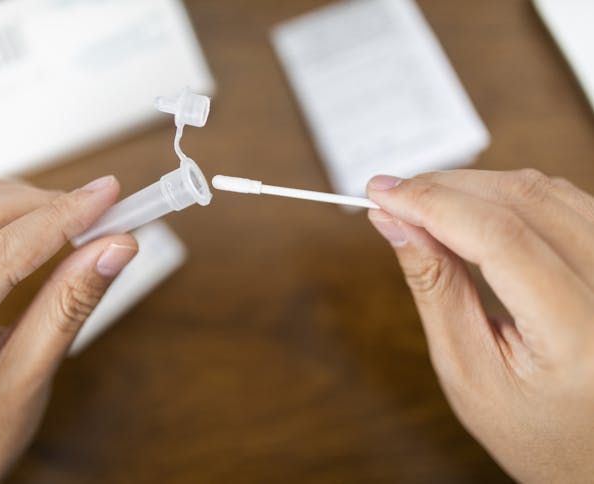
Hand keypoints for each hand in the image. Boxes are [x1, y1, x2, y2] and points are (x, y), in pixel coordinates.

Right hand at [366, 169, 593, 482]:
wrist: (593, 452)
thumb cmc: (535, 429)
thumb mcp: (466, 371)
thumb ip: (434, 287)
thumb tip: (393, 223)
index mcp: (578, 333)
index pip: (500, 238)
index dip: (433, 204)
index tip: (382, 194)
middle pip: (523, 200)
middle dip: (445, 187)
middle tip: (391, 194)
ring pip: (544, 190)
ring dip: (474, 186)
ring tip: (423, 204)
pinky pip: (564, 199)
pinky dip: (507, 195)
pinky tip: (470, 208)